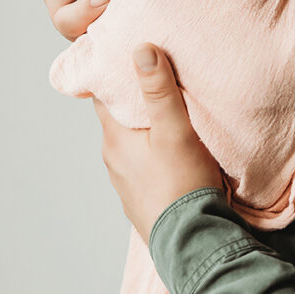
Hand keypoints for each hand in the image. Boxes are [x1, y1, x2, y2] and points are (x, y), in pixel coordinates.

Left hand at [93, 44, 222, 241]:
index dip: (111, 72)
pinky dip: (152, 152)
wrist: (193, 244)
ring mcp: (125, 182)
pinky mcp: (140, 199)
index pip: (102, 93)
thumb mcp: (176, 131)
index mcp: (115, 137)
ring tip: (168, 113)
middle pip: (117, 117)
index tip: (124, 54)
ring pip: (130, 142)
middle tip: (154, 77)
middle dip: (132, 98)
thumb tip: (140, 49)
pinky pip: (142, 165)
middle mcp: (112, 159)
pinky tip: (172, 152)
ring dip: (144, 127)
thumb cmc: (183, 185)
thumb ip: (159, 91)